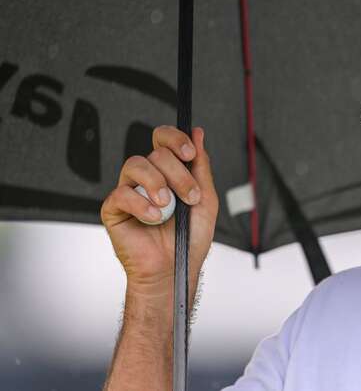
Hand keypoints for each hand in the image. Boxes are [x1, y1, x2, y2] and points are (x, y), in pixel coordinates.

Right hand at [101, 126, 217, 294]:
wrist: (175, 268)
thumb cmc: (189, 239)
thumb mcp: (205, 200)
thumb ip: (201, 167)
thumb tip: (198, 133)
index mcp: (169, 172)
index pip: (164, 140)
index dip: (175, 139)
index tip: (190, 153)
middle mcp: (148, 178)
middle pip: (156, 154)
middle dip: (179, 174)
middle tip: (189, 197)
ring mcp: (130, 191)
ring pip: (135, 164)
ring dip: (158, 184)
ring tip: (168, 207)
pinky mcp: (113, 209)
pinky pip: (121, 193)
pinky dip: (141, 205)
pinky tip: (153, 218)